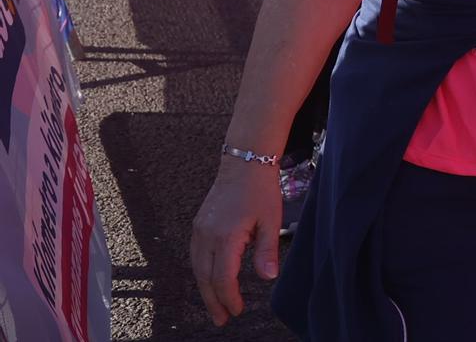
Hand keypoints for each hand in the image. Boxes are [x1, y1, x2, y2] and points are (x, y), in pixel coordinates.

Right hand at [190, 159, 281, 325]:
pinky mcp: (199, 225)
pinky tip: (211, 279)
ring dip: (206, 289)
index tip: (237, 311)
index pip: (223, 278)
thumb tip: (267, 277)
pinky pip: (196, 255)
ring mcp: (199, 230)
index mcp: (225, 237)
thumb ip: (267, 250)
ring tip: (216, 305)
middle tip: (222, 319)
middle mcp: (207, 236)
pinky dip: (202, 272)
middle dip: (213, 301)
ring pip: (198, 268)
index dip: (229, 298)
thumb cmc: (260, 189)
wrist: (244, 162)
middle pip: (205, 278)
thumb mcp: (271, 220)